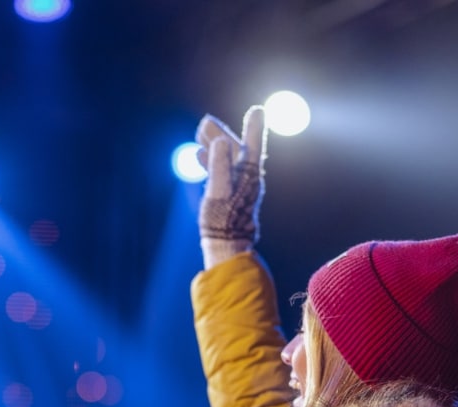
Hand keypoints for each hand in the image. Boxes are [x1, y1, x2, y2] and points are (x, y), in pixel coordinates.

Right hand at [196, 105, 267, 264]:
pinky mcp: (229, 196)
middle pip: (235, 149)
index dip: (254, 127)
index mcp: (248, 175)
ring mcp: (238, 187)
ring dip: (213, 146)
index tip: (258, 110)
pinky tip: (199, 156)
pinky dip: (211, 161)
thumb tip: (221, 140)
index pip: (253, 145)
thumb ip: (219, 165)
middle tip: (205, 122)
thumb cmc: (222, 221)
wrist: (225, 246)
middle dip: (220, 134)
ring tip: (199, 135)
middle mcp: (246, 179)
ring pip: (226, 159)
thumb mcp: (218, 191)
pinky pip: (221, 171)